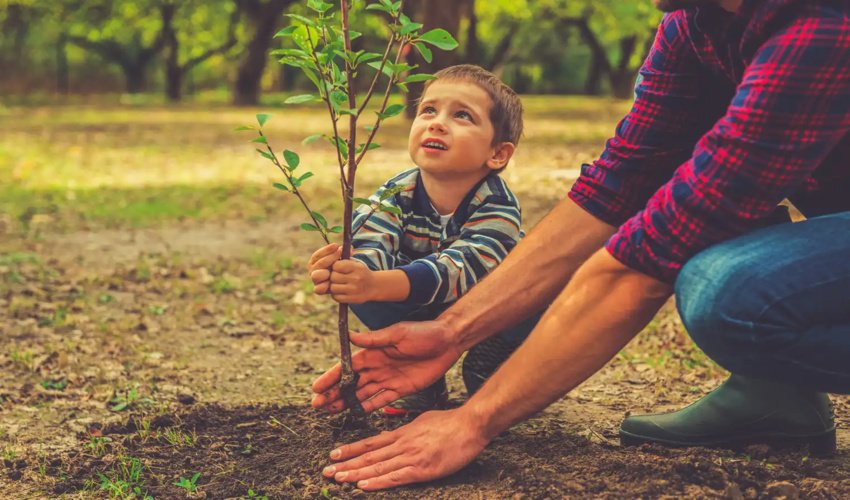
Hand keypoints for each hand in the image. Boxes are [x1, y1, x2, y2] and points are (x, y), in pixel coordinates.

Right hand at [308, 243, 341, 294]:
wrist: (341, 281)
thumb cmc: (339, 267)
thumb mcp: (341, 259)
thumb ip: (344, 253)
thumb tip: (350, 248)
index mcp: (315, 261)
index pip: (318, 254)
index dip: (327, 249)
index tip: (336, 245)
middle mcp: (313, 270)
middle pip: (319, 264)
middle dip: (330, 258)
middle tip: (339, 253)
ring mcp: (315, 280)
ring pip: (316, 276)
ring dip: (324, 272)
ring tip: (333, 270)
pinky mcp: (319, 289)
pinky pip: (318, 289)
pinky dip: (324, 286)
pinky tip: (330, 283)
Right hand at [312, 319, 460, 412]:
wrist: (448, 341)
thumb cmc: (424, 332)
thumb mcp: (398, 333)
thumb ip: (375, 339)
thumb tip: (350, 336)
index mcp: (374, 351)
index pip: (348, 366)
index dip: (332, 377)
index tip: (317, 387)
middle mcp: (378, 366)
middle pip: (351, 383)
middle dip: (334, 393)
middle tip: (318, 405)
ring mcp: (388, 378)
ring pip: (362, 393)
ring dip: (346, 402)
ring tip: (330, 411)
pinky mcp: (401, 389)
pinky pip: (381, 400)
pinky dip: (368, 407)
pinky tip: (355, 413)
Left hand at [321, 408, 488, 489]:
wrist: (469, 425)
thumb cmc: (450, 423)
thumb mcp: (422, 421)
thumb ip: (406, 430)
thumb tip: (391, 435)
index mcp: (402, 433)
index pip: (370, 443)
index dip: (351, 449)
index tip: (334, 454)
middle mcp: (402, 444)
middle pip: (369, 456)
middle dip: (346, 464)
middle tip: (326, 471)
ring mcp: (410, 456)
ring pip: (377, 467)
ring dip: (355, 474)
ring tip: (338, 478)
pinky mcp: (421, 469)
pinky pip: (395, 477)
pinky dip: (377, 482)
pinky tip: (363, 486)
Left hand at [328, 259, 374, 304]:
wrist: (373, 286)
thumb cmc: (360, 272)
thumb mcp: (356, 263)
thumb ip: (343, 259)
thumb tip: (331, 257)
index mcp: (356, 267)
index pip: (336, 265)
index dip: (335, 267)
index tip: (338, 268)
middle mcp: (356, 278)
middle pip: (333, 277)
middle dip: (333, 277)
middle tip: (337, 277)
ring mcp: (354, 290)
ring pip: (333, 288)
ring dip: (333, 286)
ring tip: (339, 284)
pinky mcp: (351, 299)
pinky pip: (335, 297)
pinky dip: (336, 294)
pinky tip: (341, 291)